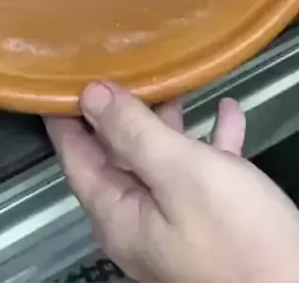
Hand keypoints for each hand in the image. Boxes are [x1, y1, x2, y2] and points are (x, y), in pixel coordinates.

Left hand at [47, 83, 298, 282]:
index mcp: (117, 213)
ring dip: (166, 122)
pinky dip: (210, 143)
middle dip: (119, 111)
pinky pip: (202, 175)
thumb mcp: (180, 172)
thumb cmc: (235, 234)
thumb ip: (132, 132)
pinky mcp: (211, 228)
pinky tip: (227, 113)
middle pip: (116, 156)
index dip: (67, 115)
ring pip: (160, 162)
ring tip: (173, 81)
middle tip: (121, 64)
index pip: (74, 154)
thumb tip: (90, 94)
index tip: (63, 76)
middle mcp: (137, 222)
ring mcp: (174, 226)